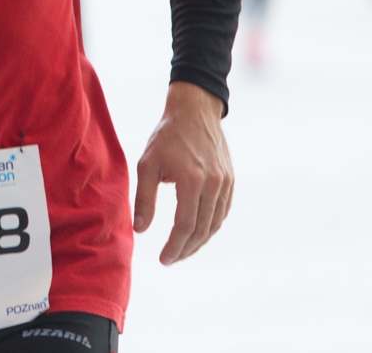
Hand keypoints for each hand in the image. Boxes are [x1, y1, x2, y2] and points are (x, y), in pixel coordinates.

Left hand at [133, 81, 232, 264]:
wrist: (195, 112)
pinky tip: (198, 233)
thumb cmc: (166, 136)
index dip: (174, 246)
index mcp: (192, 179)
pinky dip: (211, 226)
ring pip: (215, 223)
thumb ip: (144, 199)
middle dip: (186, 249)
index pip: (185, 225)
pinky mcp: (231, 180)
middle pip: (202, 229)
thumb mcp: (148, 164)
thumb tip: (141, 231)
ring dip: (199, 242)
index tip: (163, 259)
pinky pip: (222, 212)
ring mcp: (226, 182)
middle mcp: (214, 183)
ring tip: (183, 251)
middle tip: (170, 259)